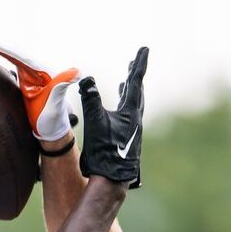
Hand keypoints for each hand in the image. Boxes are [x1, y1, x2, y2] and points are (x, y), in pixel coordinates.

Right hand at [0, 39, 79, 142]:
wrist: (50, 131)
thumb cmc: (53, 119)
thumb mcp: (56, 103)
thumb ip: (62, 85)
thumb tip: (77, 72)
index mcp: (42, 71)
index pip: (20, 56)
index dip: (4, 48)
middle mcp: (36, 70)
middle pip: (13, 52)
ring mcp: (30, 74)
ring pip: (11, 56)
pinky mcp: (25, 79)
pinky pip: (11, 64)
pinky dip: (0, 57)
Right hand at [79, 46, 147, 187]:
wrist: (112, 181)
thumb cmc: (105, 153)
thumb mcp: (95, 122)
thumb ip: (91, 99)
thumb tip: (86, 79)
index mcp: (132, 114)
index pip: (135, 83)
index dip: (139, 65)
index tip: (144, 50)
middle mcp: (136, 121)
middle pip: (137, 93)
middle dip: (134, 77)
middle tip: (134, 63)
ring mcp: (132, 132)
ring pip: (133, 106)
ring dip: (129, 93)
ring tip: (125, 84)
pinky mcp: (127, 141)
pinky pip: (127, 118)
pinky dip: (124, 108)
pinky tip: (118, 114)